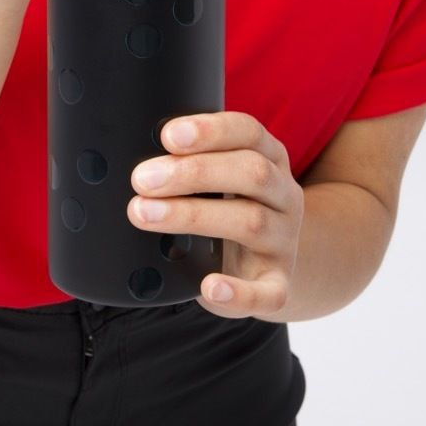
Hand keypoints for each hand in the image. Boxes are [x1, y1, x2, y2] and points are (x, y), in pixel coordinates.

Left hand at [128, 112, 304, 319]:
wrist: (263, 265)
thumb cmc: (227, 210)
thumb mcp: (219, 181)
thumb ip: (190, 166)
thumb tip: (141, 162)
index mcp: (270, 159)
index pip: (248, 132)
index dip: (210, 131)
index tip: (168, 135)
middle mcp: (283, 196)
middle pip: (251, 173)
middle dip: (193, 172)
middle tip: (142, 179)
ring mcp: (284, 241)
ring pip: (251, 222)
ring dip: (193, 216)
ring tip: (144, 214)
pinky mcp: (278, 284)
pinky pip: (269, 294)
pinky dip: (239, 293)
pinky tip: (209, 286)